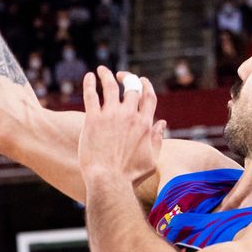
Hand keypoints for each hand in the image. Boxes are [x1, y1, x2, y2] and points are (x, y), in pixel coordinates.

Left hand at [78, 66, 166, 186]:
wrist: (108, 180)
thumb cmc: (130, 175)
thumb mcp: (152, 159)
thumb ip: (158, 139)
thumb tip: (162, 123)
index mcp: (145, 124)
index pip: (148, 97)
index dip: (145, 85)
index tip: (140, 80)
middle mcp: (130, 116)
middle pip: (131, 88)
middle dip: (127, 78)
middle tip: (120, 76)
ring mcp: (111, 116)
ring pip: (110, 87)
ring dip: (106, 75)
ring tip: (101, 70)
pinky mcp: (93, 119)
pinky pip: (91, 94)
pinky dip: (90, 83)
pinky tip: (89, 77)